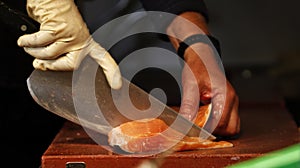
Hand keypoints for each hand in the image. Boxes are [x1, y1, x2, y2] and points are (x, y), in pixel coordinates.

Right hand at [17, 0, 121, 88]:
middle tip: (39, 63)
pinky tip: (24, 42)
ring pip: (50, 54)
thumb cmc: (58, 17)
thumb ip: (60, 52)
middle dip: (50, 65)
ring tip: (29, 47)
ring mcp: (70, 35)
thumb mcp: (65, 36)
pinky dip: (28, 43)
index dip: (110, 72)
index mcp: (86, 42)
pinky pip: (39, 43)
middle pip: (67, 65)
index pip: (103, 58)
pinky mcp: (57, 29)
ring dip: (35, 52)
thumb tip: (42, 65)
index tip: (116, 84)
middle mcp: (81, 39)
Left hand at [166, 12, 239, 135]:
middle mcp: (233, 100)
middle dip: (214, 132)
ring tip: (202, 120)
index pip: (220, 124)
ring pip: (232, 126)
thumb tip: (185, 123)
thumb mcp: (190, 85)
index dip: (206, 130)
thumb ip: (189, 105)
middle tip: (199, 126)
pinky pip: (228, 120)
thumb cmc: (197, 66)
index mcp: (225, 95)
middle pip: (230, 129)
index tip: (193, 130)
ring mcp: (232, 102)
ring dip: (217, 129)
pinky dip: (218, 123)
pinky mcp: (229, 103)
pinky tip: (205, 115)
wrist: (201, 54)